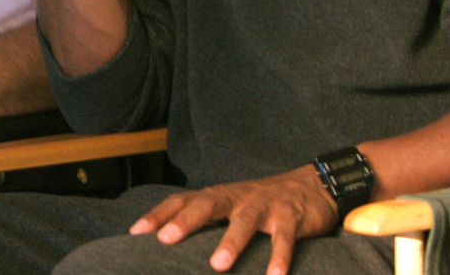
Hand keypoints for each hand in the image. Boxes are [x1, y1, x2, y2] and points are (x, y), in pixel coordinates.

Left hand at [129, 166, 339, 274]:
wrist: (313, 185)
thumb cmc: (262, 201)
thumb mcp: (232, 205)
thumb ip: (207, 217)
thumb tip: (169, 238)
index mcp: (220, 195)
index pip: (183, 200)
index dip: (159, 214)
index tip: (136, 232)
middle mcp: (238, 197)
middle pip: (208, 204)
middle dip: (186, 221)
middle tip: (166, 239)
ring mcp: (264, 206)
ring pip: (244, 221)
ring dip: (231, 242)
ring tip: (218, 265)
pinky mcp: (291, 217)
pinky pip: (284, 238)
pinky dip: (279, 256)